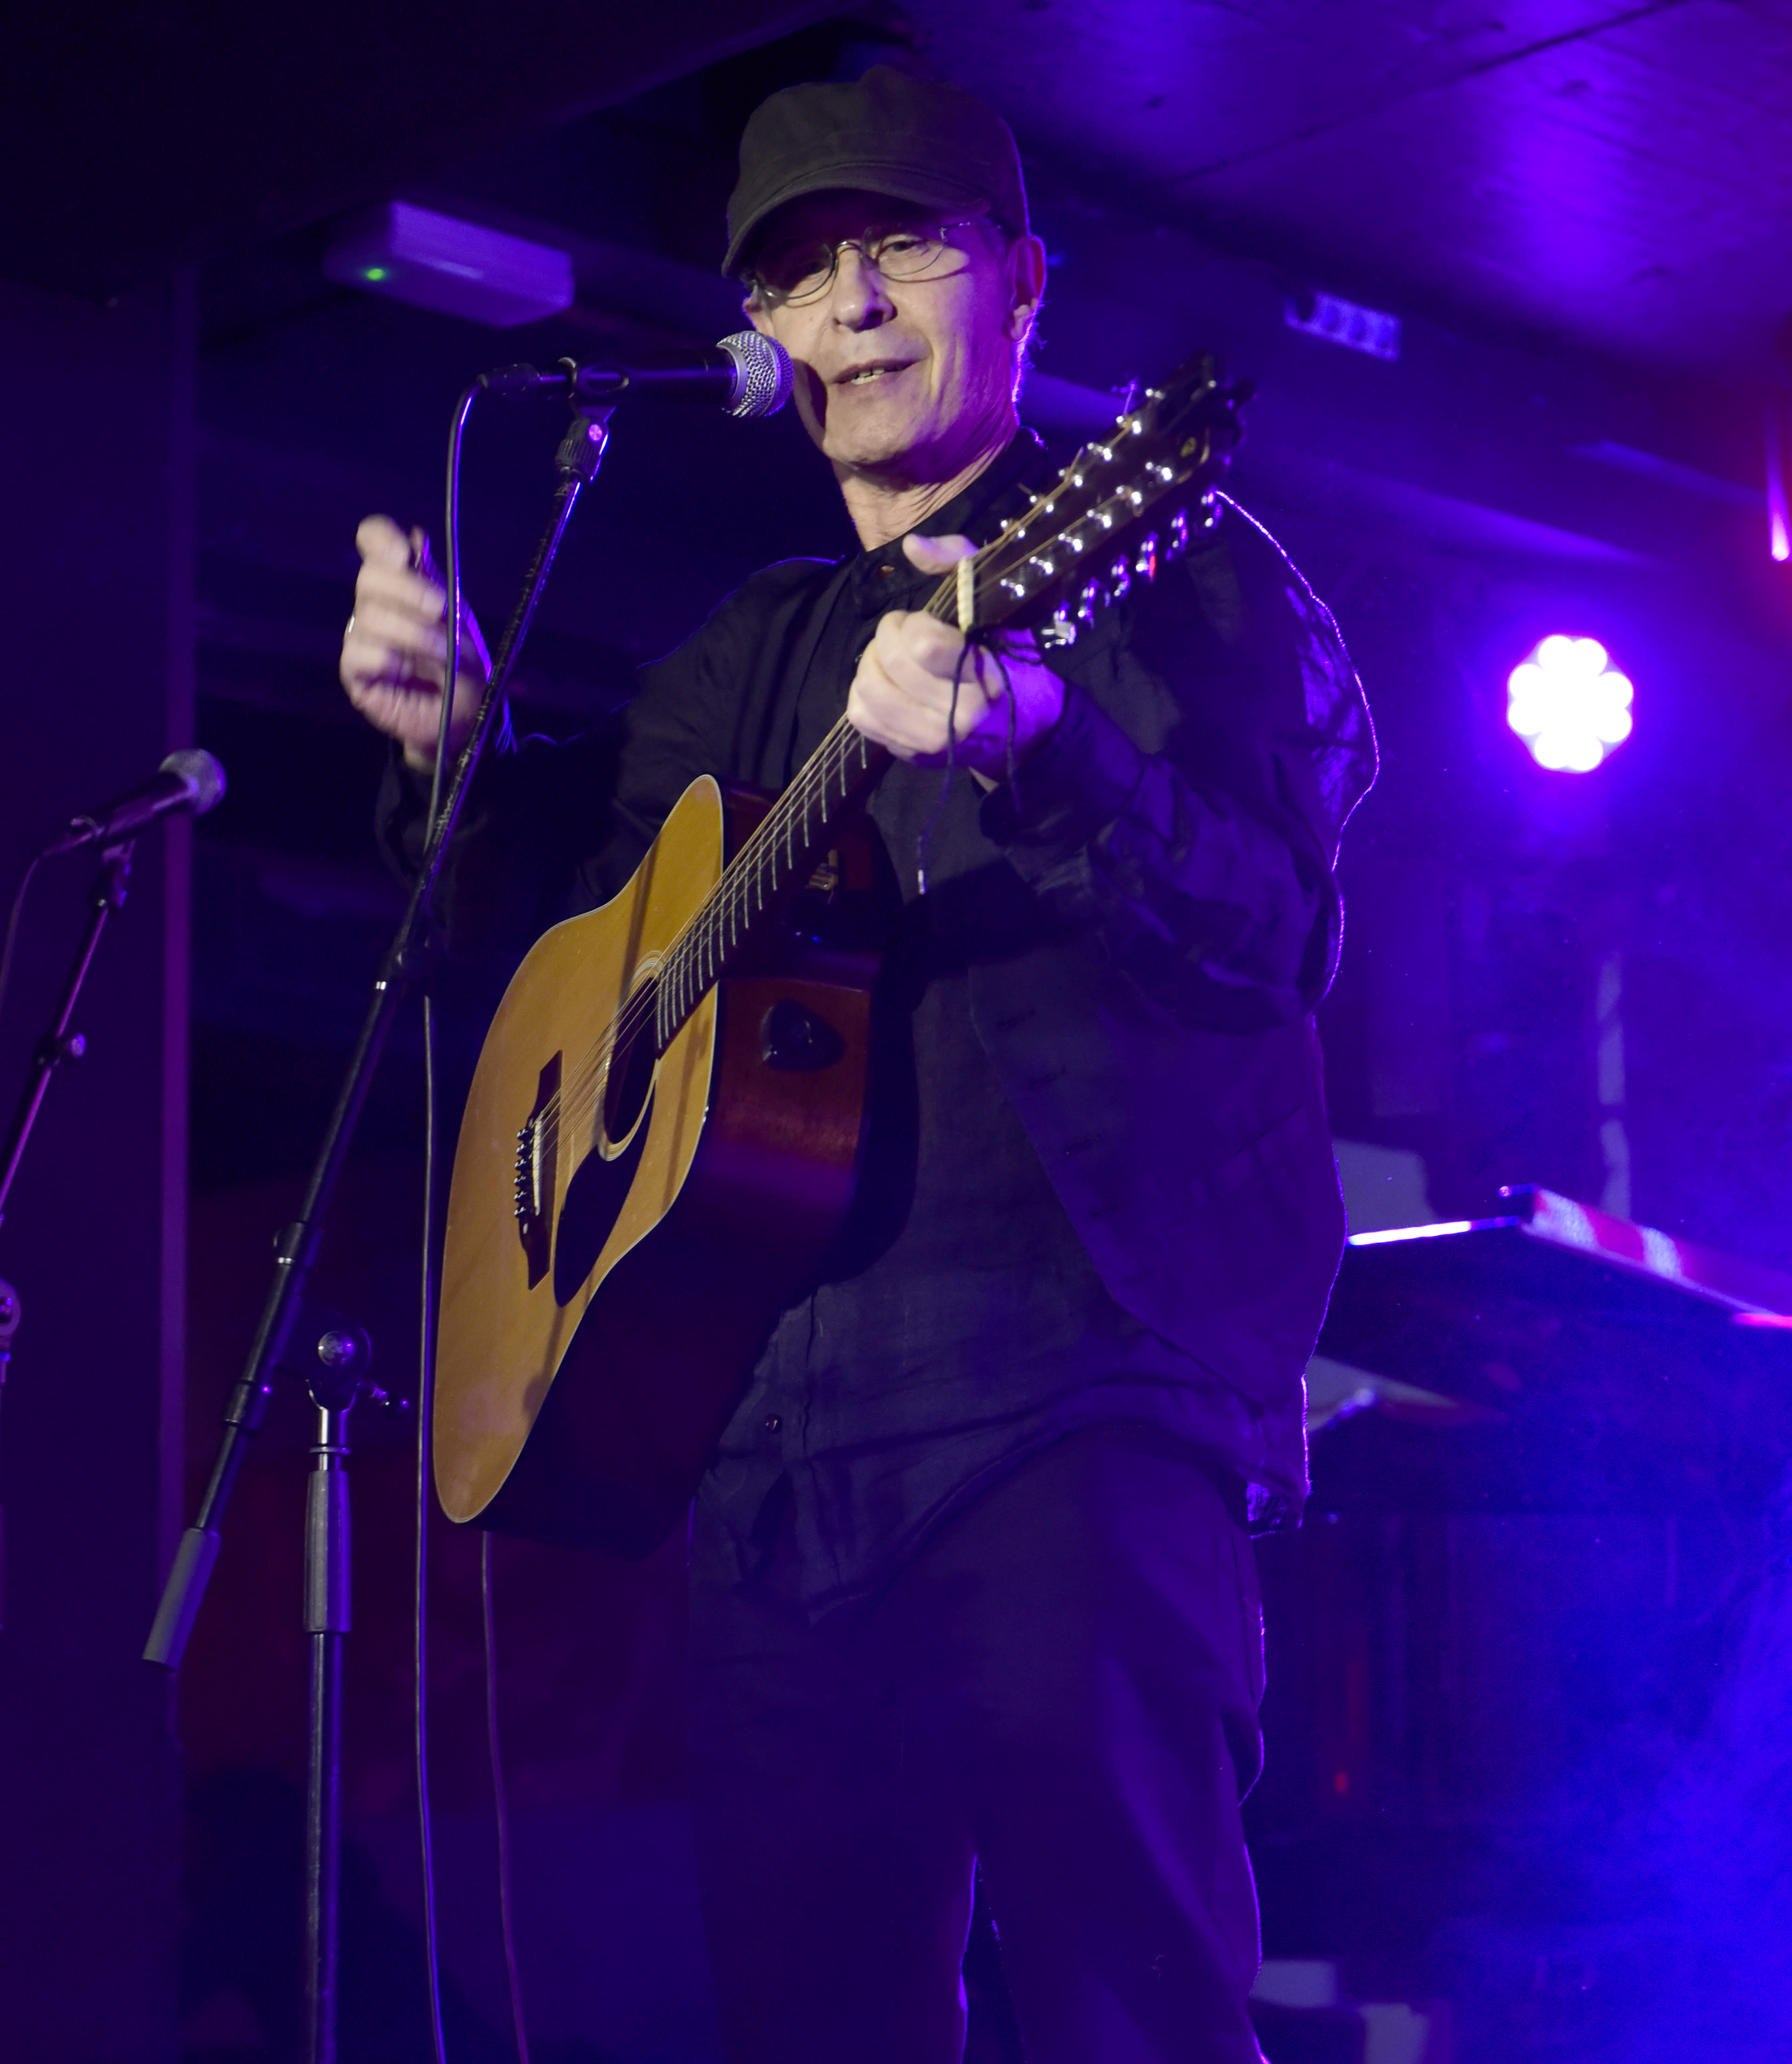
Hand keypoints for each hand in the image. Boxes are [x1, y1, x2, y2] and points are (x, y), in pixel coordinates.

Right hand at [340, 515, 489, 773]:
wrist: (464, 716)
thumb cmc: (461, 665)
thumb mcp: (457, 619)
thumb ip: (435, 580)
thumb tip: (416, 535)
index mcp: (400, 583)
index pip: (374, 542)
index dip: (381, 539)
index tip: (404, 553)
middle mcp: (375, 604)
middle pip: (369, 577)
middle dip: (409, 591)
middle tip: (441, 610)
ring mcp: (361, 637)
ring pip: (370, 617)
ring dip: (413, 634)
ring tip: (442, 653)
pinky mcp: (355, 672)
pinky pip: (359, 654)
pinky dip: (387, 659)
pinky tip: (405, 672)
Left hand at [846, 534, 1063, 781]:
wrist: (1027, 729)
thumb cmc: (1010, 659)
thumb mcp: (997, 604)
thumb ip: (959, 562)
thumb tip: (911, 545)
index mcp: (982, 674)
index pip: (922, 642)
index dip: (912, 623)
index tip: (924, 622)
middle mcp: (957, 715)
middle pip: (889, 662)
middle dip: (887, 635)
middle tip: (902, 634)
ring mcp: (932, 739)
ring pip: (867, 690)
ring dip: (872, 664)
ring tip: (893, 659)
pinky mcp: (911, 753)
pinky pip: (861, 718)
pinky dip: (864, 695)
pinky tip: (887, 686)